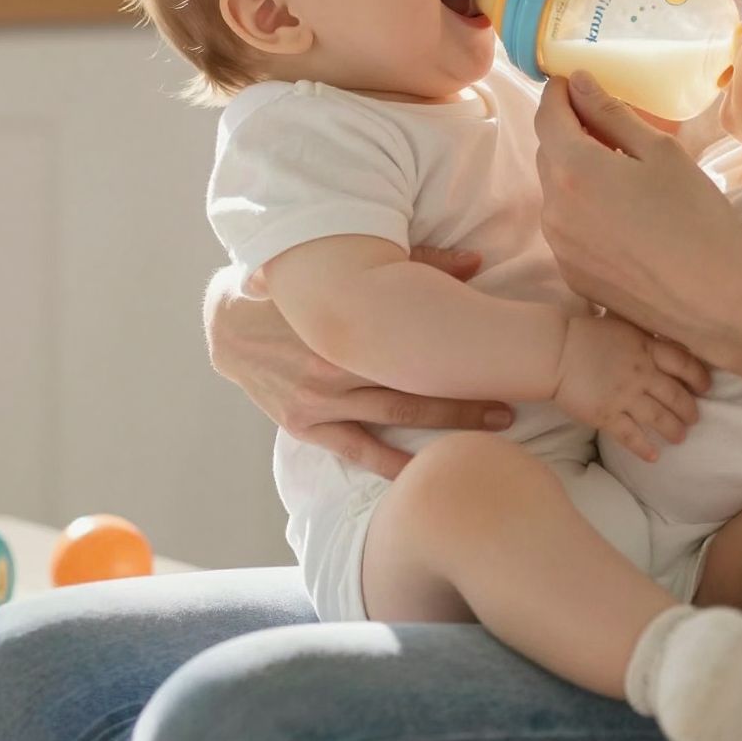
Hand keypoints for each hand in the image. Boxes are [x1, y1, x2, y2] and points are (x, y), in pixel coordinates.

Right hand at [203, 249, 512, 479]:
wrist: (232, 322)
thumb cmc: (302, 289)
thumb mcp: (352, 270)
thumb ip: (417, 262)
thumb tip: (477, 259)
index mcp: (352, 326)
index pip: (420, 347)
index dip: (464, 360)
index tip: (506, 368)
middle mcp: (336, 367)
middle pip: (414, 386)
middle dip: (464, 401)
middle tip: (509, 411)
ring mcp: (319, 400)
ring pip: (393, 420)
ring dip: (440, 428)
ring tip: (485, 441)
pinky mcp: (304, 424)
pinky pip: (355, 450)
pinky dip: (389, 465)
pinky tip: (421, 481)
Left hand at [535, 73, 741, 353]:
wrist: (712, 300)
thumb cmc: (695, 218)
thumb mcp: (660, 152)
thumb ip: (611, 113)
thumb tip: (577, 83)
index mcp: (573, 170)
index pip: (547, 116)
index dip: (557, 93)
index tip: (573, 83)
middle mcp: (553, 208)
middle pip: (549, 153)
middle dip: (570, 132)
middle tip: (609, 126)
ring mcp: (559, 246)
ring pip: (557, 193)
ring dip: (577, 174)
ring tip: (622, 176)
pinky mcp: (572, 274)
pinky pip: (567, 227)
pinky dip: (583, 210)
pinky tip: (623, 218)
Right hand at [553, 313, 704, 462]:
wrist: (555, 351)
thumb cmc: (585, 335)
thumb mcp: (623, 326)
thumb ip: (644, 338)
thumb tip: (663, 342)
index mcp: (647, 348)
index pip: (684, 363)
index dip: (699, 377)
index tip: (705, 387)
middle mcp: (642, 374)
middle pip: (676, 396)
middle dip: (689, 411)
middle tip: (693, 419)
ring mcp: (625, 397)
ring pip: (659, 419)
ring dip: (673, 430)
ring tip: (680, 438)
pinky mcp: (607, 416)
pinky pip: (631, 436)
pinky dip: (644, 448)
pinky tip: (654, 457)